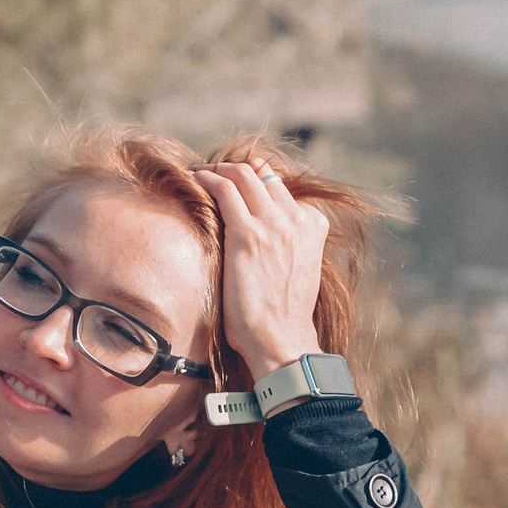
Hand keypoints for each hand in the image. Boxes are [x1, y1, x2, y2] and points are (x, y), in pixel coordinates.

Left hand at [194, 158, 327, 376]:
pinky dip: (208, 178)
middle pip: (262, 174)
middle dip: (234, 168)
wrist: (281, 339)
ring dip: (217, 169)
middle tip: (211, 173)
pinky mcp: (248, 235)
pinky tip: (194, 179)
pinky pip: (225, 190)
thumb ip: (289, 244)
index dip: (255, 180)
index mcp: (313, 226)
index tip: (235, 183)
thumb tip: (261, 238)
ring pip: (243, 175)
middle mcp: (296, 219)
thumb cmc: (282, 314)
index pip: (280, 187)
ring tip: (199, 173)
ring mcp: (273, 225)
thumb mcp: (298, 269)